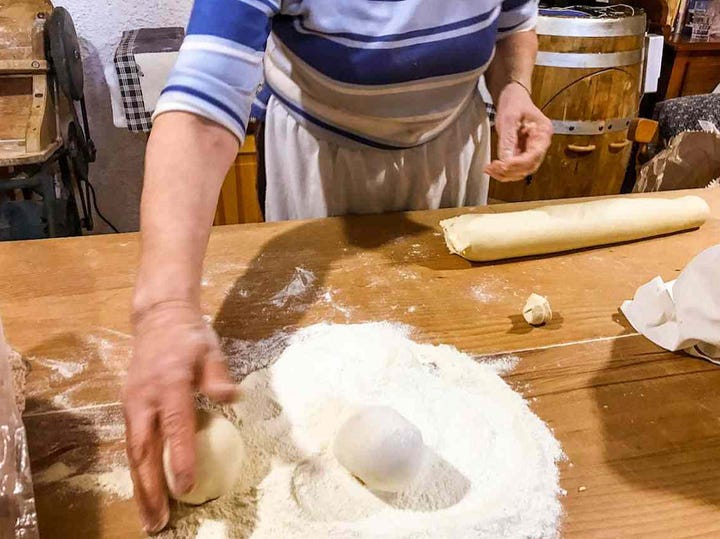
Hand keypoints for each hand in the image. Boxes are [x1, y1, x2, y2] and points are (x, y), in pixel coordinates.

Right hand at [122, 301, 236, 532]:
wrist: (158, 318)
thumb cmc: (190, 337)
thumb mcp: (211, 349)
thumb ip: (218, 375)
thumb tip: (233, 397)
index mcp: (169, 382)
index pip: (175, 425)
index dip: (180, 456)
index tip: (186, 486)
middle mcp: (144, 397)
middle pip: (143, 449)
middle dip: (150, 487)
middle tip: (157, 521)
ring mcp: (132, 403)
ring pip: (133, 452)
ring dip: (140, 487)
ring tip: (149, 518)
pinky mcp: (128, 407)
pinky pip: (132, 444)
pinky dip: (138, 471)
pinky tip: (145, 492)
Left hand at [485, 82, 552, 181]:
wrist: (513, 96)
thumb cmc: (514, 102)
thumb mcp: (509, 117)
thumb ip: (508, 139)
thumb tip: (505, 160)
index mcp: (543, 132)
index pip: (534, 155)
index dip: (518, 163)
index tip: (503, 165)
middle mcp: (540, 143)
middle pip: (529, 166)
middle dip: (511, 171)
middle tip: (494, 168)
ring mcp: (532, 149)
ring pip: (522, 170)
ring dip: (506, 174)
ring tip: (491, 169)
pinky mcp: (522, 152)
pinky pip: (515, 166)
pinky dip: (504, 170)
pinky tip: (493, 168)